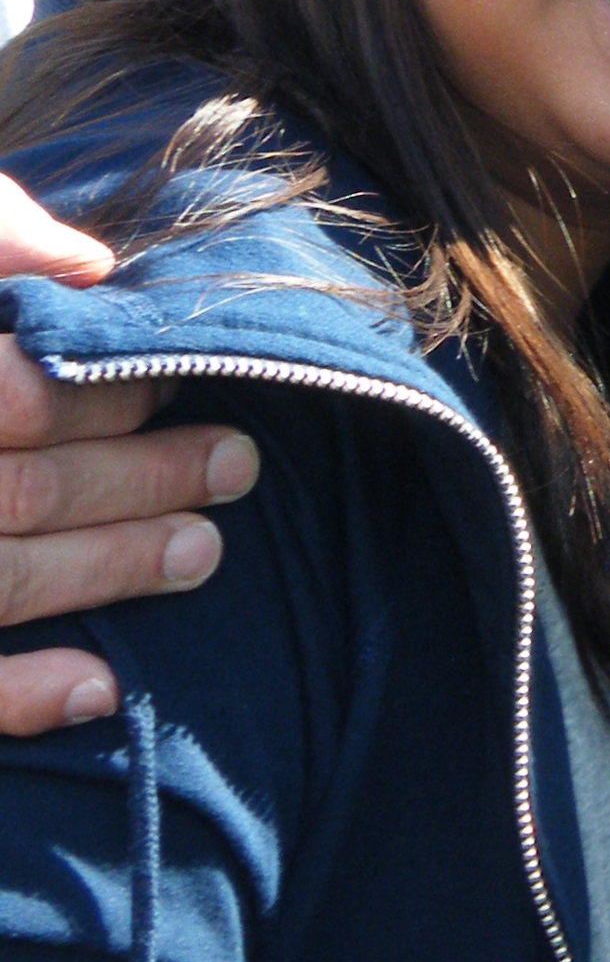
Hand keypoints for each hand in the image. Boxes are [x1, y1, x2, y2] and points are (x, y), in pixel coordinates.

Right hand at [0, 178, 260, 735]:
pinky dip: (19, 697)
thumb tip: (87, 264)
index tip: (178, 371)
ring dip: (107, 569)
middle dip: (137, 479)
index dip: (102, 386)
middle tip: (236, 462)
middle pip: (16, 485)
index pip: (11, 391)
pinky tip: (101, 689)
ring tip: (204, 549)